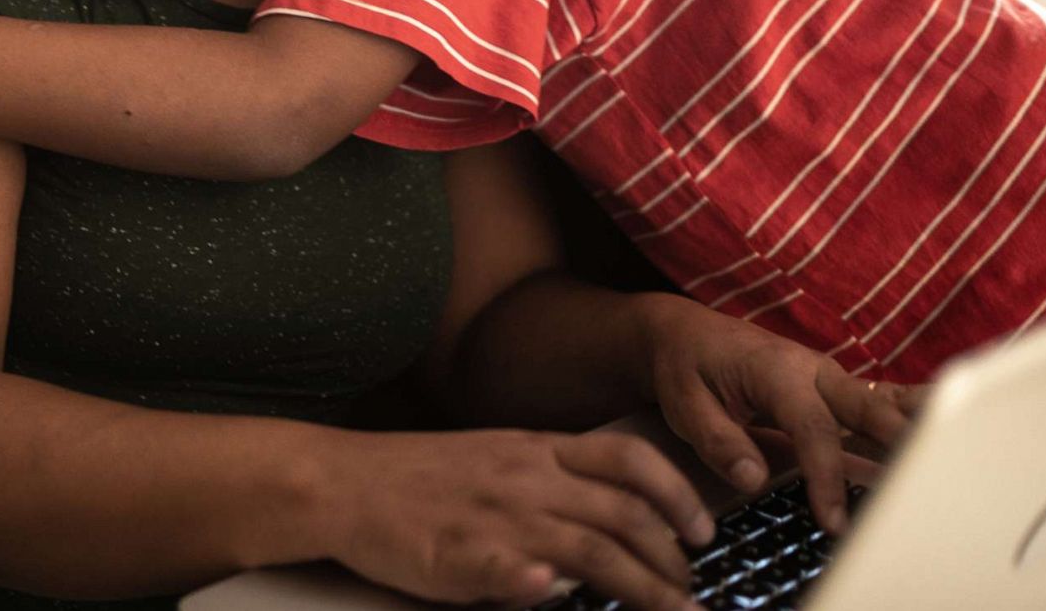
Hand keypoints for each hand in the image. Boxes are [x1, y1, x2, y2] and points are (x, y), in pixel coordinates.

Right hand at [322, 429, 711, 610]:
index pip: (627, 459)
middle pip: (623, 513)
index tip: (702, 528)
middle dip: (671, 558)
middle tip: (690, 591)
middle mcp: (524, 479)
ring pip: (589, 549)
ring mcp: (495, 518)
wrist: (344, 483)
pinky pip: (505, 569)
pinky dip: (534, 583)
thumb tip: (601, 523)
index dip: (676, 492)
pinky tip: (552, 593)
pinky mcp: (458, 556)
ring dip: (641, 586)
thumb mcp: (492, 462)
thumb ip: (546, 485)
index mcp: (534, 451)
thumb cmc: (417, 478)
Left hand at [637, 295, 927, 533]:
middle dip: (902, 445)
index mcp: (777, 371)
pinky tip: (938, 445)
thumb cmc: (683, 367)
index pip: (813, 429)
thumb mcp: (684, 404)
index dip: (826, 477)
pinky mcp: (833, 391)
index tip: (833, 521)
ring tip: (955, 464)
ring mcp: (829, 378)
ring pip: (883, 405)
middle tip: (929, 486)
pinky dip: (908, 423)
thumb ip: (718, 441)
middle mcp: (813, 370)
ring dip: (917, 432)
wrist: (683, 334)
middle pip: (870, 409)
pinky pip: (877, 406)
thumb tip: (753, 478)